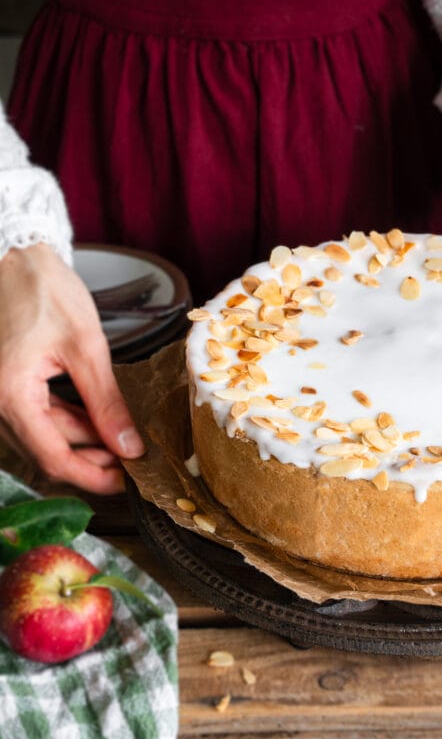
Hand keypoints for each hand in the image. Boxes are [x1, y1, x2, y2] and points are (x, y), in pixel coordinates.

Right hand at [0, 244, 144, 493]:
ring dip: (81, 440)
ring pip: (43, 434)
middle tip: (132, 458)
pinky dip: (67, 420)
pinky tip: (96, 419)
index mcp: (9, 395)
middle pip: (46, 449)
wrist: (13, 255)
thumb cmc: (42, 290)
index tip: (125, 483)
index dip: (91, 476)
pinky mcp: (4, 383)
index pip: (52, 458)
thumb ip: (106, 402)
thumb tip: (129, 446)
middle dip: (91, 459)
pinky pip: (36, 414)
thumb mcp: (85, 347)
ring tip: (121, 438)